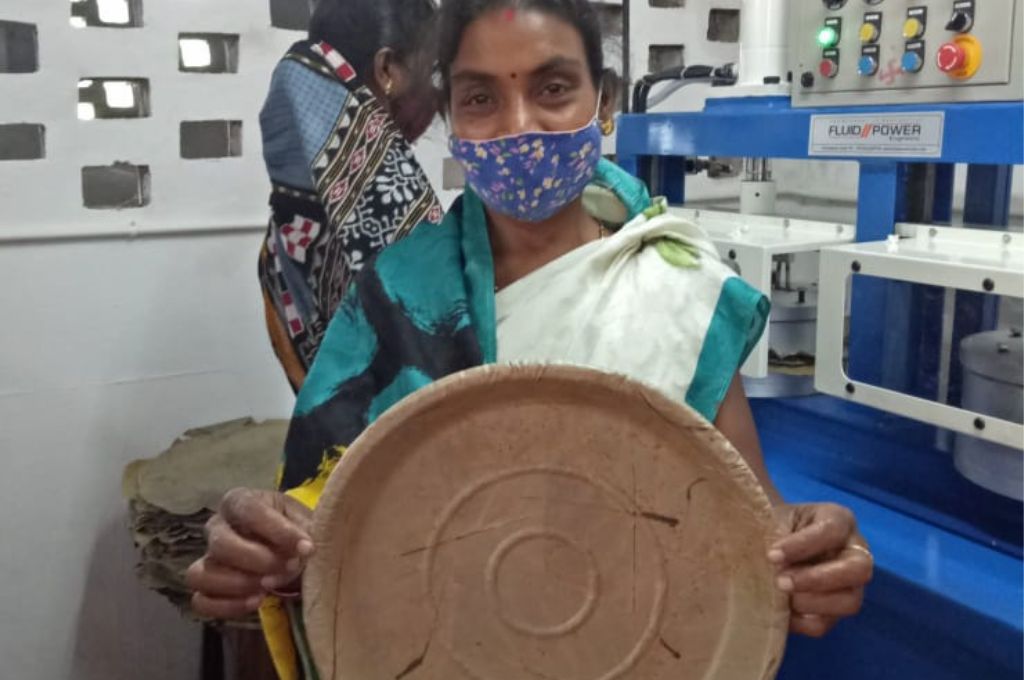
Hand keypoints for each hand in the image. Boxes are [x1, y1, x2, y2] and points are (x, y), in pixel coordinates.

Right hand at [186, 488, 314, 619]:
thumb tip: (304, 548)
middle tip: (288, 567)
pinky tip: (256, 601)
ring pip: (202, 574)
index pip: (248, 510)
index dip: (278, 530)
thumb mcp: (304, 520)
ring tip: (269, 586)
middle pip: (221, 544)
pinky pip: (201, 602)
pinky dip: (228, 606)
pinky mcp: (205, 587)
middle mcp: (216, 526)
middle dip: (258, 560)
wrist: (290, 552)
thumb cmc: (294, 530)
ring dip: (239, 585)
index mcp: (239, 501)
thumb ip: (304, 531)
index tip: (306, 547)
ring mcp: (207, 558)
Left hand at [769, 503, 872, 637]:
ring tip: (781, 596)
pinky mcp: (835, 610)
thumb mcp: (772, 519)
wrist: (765, 544)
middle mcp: (854, 551)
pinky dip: (801, 621)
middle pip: (859, 569)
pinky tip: (782, 611)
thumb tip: (769, 560)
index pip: (832, 531)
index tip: (771, 555)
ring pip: (849, 601)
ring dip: (811, 603)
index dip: (802, 545)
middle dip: (817, 579)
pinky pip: (826, 623)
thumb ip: (773, 532)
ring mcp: (850, 584)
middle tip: (781, 581)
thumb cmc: (772, 526)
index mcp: (838, 520)